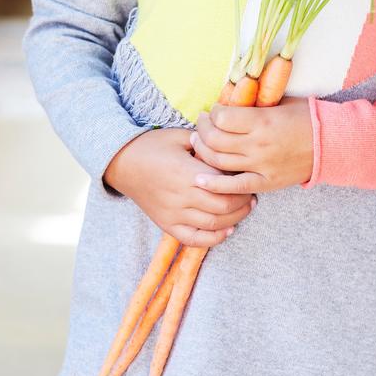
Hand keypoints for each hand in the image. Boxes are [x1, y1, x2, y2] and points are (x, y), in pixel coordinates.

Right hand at [103, 128, 254, 247]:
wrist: (122, 164)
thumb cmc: (152, 146)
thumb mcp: (179, 136)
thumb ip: (204, 143)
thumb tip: (228, 145)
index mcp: (186, 172)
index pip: (224, 182)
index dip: (240, 180)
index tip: (249, 175)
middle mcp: (181, 196)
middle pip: (223, 205)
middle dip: (243, 201)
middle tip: (253, 194)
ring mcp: (173, 213)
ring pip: (212, 223)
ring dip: (235, 218)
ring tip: (246, 208)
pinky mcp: (166, 224)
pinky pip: (193, 239)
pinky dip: (213, 238)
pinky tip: (227, 230)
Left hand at [190, 97, 313, 195]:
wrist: (332, 144)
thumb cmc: (307, 118)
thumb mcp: (281, 103)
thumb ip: (255, 105)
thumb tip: (230, 102)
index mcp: (263, 121)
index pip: (222, 118)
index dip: (213, 113)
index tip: (214, 111)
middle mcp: (258, 144)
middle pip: (216, 139)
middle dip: (203, 129)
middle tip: (202, 123)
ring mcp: (261, 165)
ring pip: (219, 161)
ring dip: (203, 150)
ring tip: (199, 142)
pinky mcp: (265, 182)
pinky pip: (234, 186)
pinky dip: (214, 184)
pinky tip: (200, 179)